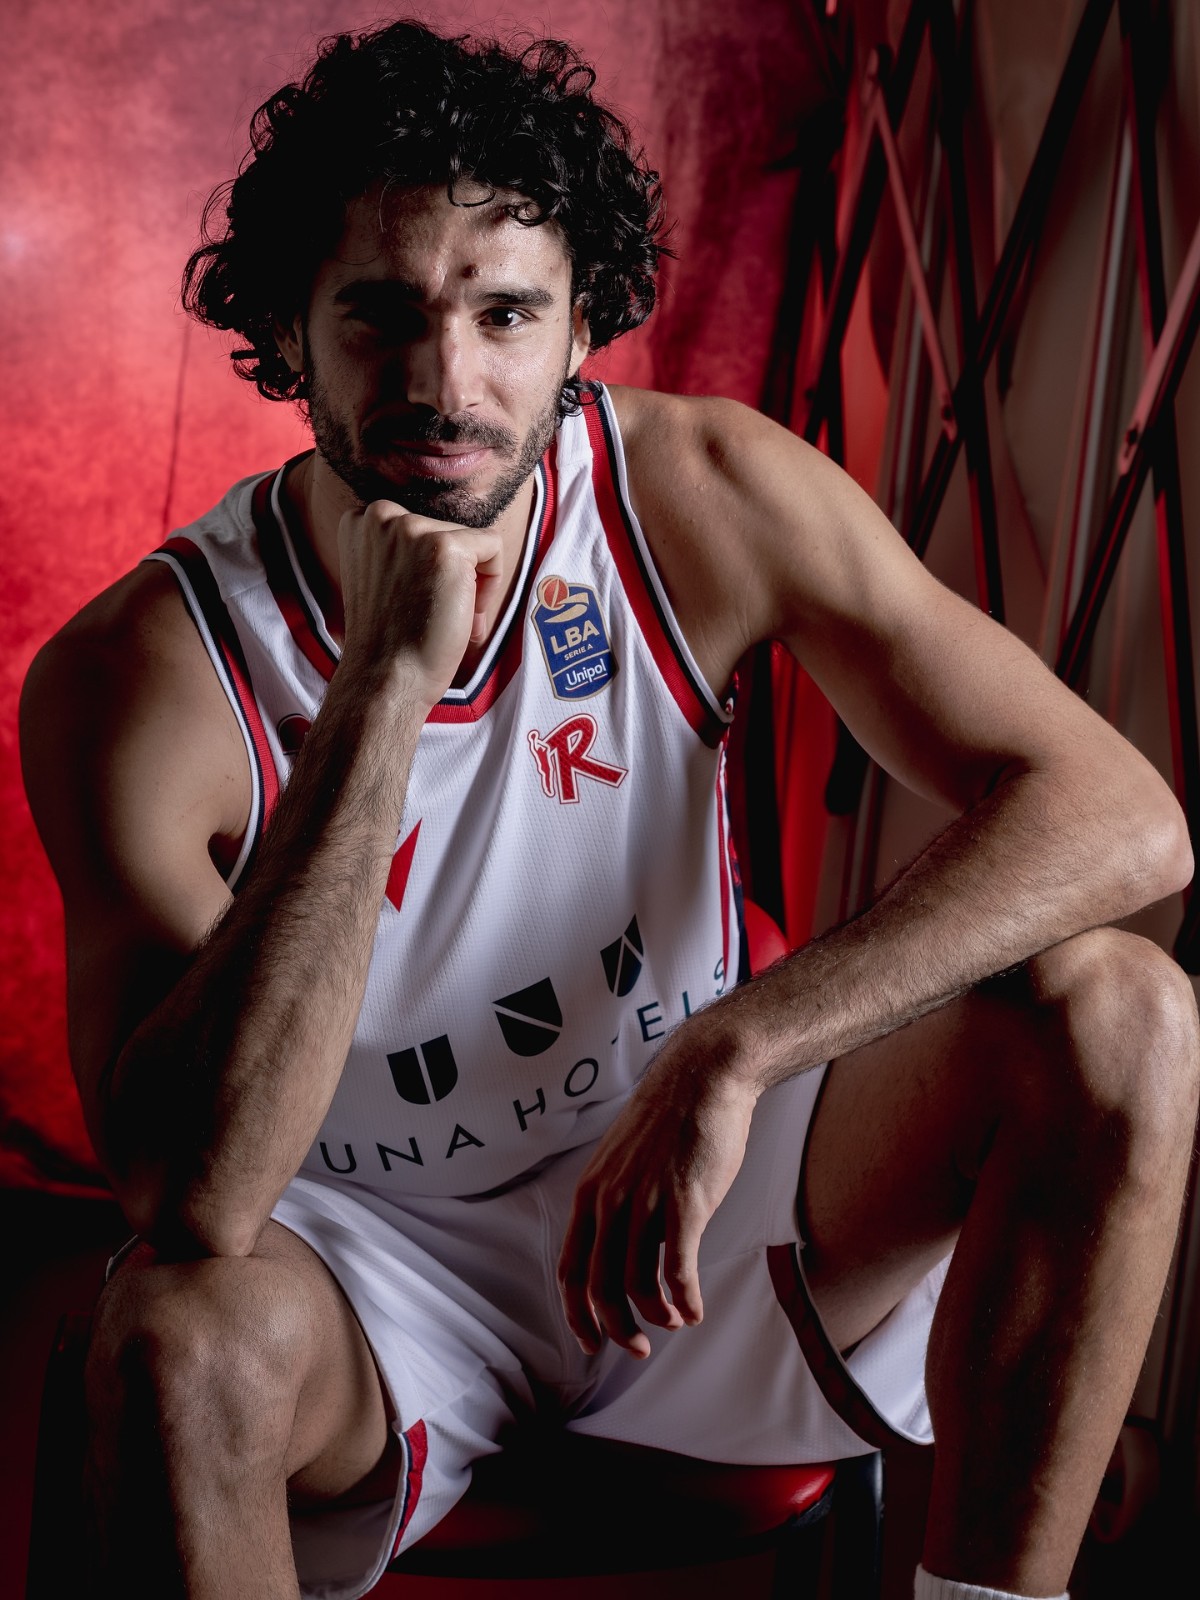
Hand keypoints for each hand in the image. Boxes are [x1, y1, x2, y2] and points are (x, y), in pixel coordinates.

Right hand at [337, 500, 503, 708]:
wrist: (386, 677)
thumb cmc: (387, 639)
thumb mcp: (380, 577)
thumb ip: (399, 551)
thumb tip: (445, 542)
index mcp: (361, 522)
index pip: (420, 526)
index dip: (428, 567)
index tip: (420, 600)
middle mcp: (382, 516)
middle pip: (446, 531)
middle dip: (453, 577)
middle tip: (439, 617)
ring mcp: (413, 529)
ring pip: (470, 542)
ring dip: (472, 584)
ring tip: (452, 622)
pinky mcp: (446, 546)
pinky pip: (493, 547)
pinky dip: (492, 583)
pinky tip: (469, 617)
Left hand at [557, 1029, 759, 1358]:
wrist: (703, 1075)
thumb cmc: (670, 1118)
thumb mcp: (624, 1160)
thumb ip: (620, 1203)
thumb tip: (629, 1249)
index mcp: (591, 1193)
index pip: (570, 1269)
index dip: (576, 1314)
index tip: (591, 1342)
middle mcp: (610, 1202)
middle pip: (599, 1288)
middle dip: (616, 1328)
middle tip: (638, 1349)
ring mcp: (645, 1203)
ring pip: (637, 1285)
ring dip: (656, 1316)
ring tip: (676, 1323)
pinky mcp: (684, 1204)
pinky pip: (678, 1272)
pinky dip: (685, 1301)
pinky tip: (696, 1310)